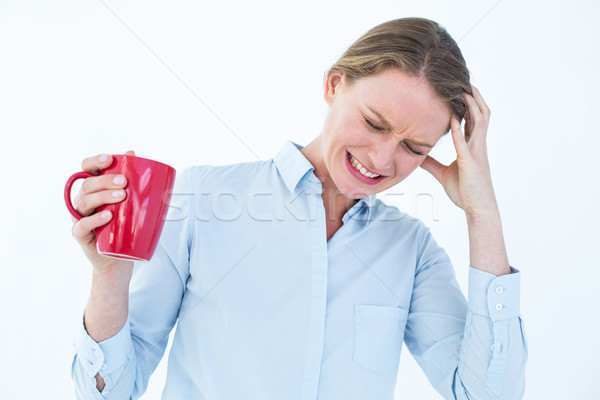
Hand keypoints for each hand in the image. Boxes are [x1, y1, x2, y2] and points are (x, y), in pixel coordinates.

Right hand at [71, 150, 135, 272]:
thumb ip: (132, 181)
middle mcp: (82, 200)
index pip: (86, 169)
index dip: (94, 161)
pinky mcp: (80, 235)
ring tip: (122, 196)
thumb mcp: (131, 203)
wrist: (119, 258)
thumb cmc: (124, 226)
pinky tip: (107, 216)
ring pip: (84, 202)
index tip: (110, 159)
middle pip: (87, 184)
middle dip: (105, 180)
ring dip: (103, 196)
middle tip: (125, 182)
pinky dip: (94, 220)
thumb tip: (134, 154)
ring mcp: (79, 217)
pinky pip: (81, 225)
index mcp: (93, 189)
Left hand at [419, 86, 498, 217]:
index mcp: (472, 146)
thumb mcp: (443, 173)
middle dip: (474, 97)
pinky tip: (453, 119)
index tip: (460, 89)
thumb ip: (431, 163)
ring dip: (471, 105)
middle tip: (464, 81)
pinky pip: (465, 142)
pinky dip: (459, 129)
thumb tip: (417, 156)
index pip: (472, 120)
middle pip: (481, 114)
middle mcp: (478, 145)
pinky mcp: (471, 162)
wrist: (477, 208)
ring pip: (479, 122)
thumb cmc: (464, 191)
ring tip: (463, 90)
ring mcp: (477, 152)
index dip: (469, 104)